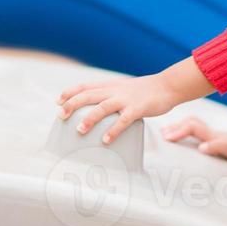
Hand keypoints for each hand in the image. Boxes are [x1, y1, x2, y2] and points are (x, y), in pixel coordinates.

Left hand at [56, 74, 179, 144]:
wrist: (168, 86)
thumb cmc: (145, 90)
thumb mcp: (124, 88)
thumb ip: (110, 95)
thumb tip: (97, 108)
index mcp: (110, 86)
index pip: (85, 86)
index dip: (70, 92)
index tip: (58, 101)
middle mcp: (115, 90)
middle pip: (88, 95)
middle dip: (72, 104)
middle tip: (60, 115)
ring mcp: (126, 99)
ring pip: (102, 107)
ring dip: (89, 119)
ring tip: (79, 130)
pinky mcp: (138, 108)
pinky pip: (123, 120)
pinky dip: (113, 130)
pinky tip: (106, 140)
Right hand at [162, 116, 226, 164]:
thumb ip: (218, 147)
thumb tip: (202, 148)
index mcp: (212, 135)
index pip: (191, 128)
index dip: (178, 131)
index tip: (166, 137)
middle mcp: (210, 132)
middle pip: (189, 123)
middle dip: (174, 126)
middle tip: (160, 133)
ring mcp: (211, 134)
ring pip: (191, 125)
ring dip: (178, 126)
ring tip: (166, 131)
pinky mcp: (213, 137)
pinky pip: (195, 130)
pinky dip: (185, 130)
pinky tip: (181, 134)